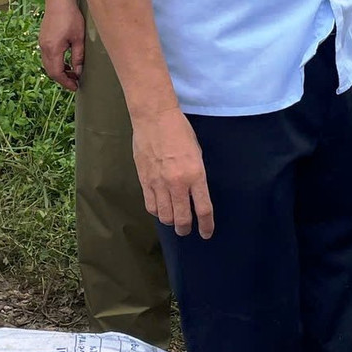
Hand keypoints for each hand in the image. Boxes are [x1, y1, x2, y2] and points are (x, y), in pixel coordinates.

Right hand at [38, 0, 85, 90]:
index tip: (75, 87)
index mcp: (53, 49)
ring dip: (59, 71)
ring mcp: (42, 43)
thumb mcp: (78, 39)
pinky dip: (56, 63)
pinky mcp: (43, 39)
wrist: (59, 1)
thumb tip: (78, 72)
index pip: (57, 73)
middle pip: (50, 71)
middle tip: (75, 83)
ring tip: (72, 74)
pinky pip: (47, 57)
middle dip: (62, 79)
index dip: (66, 82)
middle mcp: (44, 48)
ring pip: (48, 64)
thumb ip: (78, 57)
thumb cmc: (71, 17)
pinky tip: (66, 63)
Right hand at [132, 107, 213, 237]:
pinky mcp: (144, 181)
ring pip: (165, 216)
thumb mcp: (197, 153)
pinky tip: (160, 209)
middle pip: (182, 218)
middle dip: (185, 229)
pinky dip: (157, 212)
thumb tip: (194, 193)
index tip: (206, 233)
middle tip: (187, 230)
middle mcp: (177, 183)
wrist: (154, 118)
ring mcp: (158, 184)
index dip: (206, 225)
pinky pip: (151, 206)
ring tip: (173, 220)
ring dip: (171, 222)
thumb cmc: (180, 131)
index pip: (203, 209)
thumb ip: (196, 176)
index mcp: (195, 175)